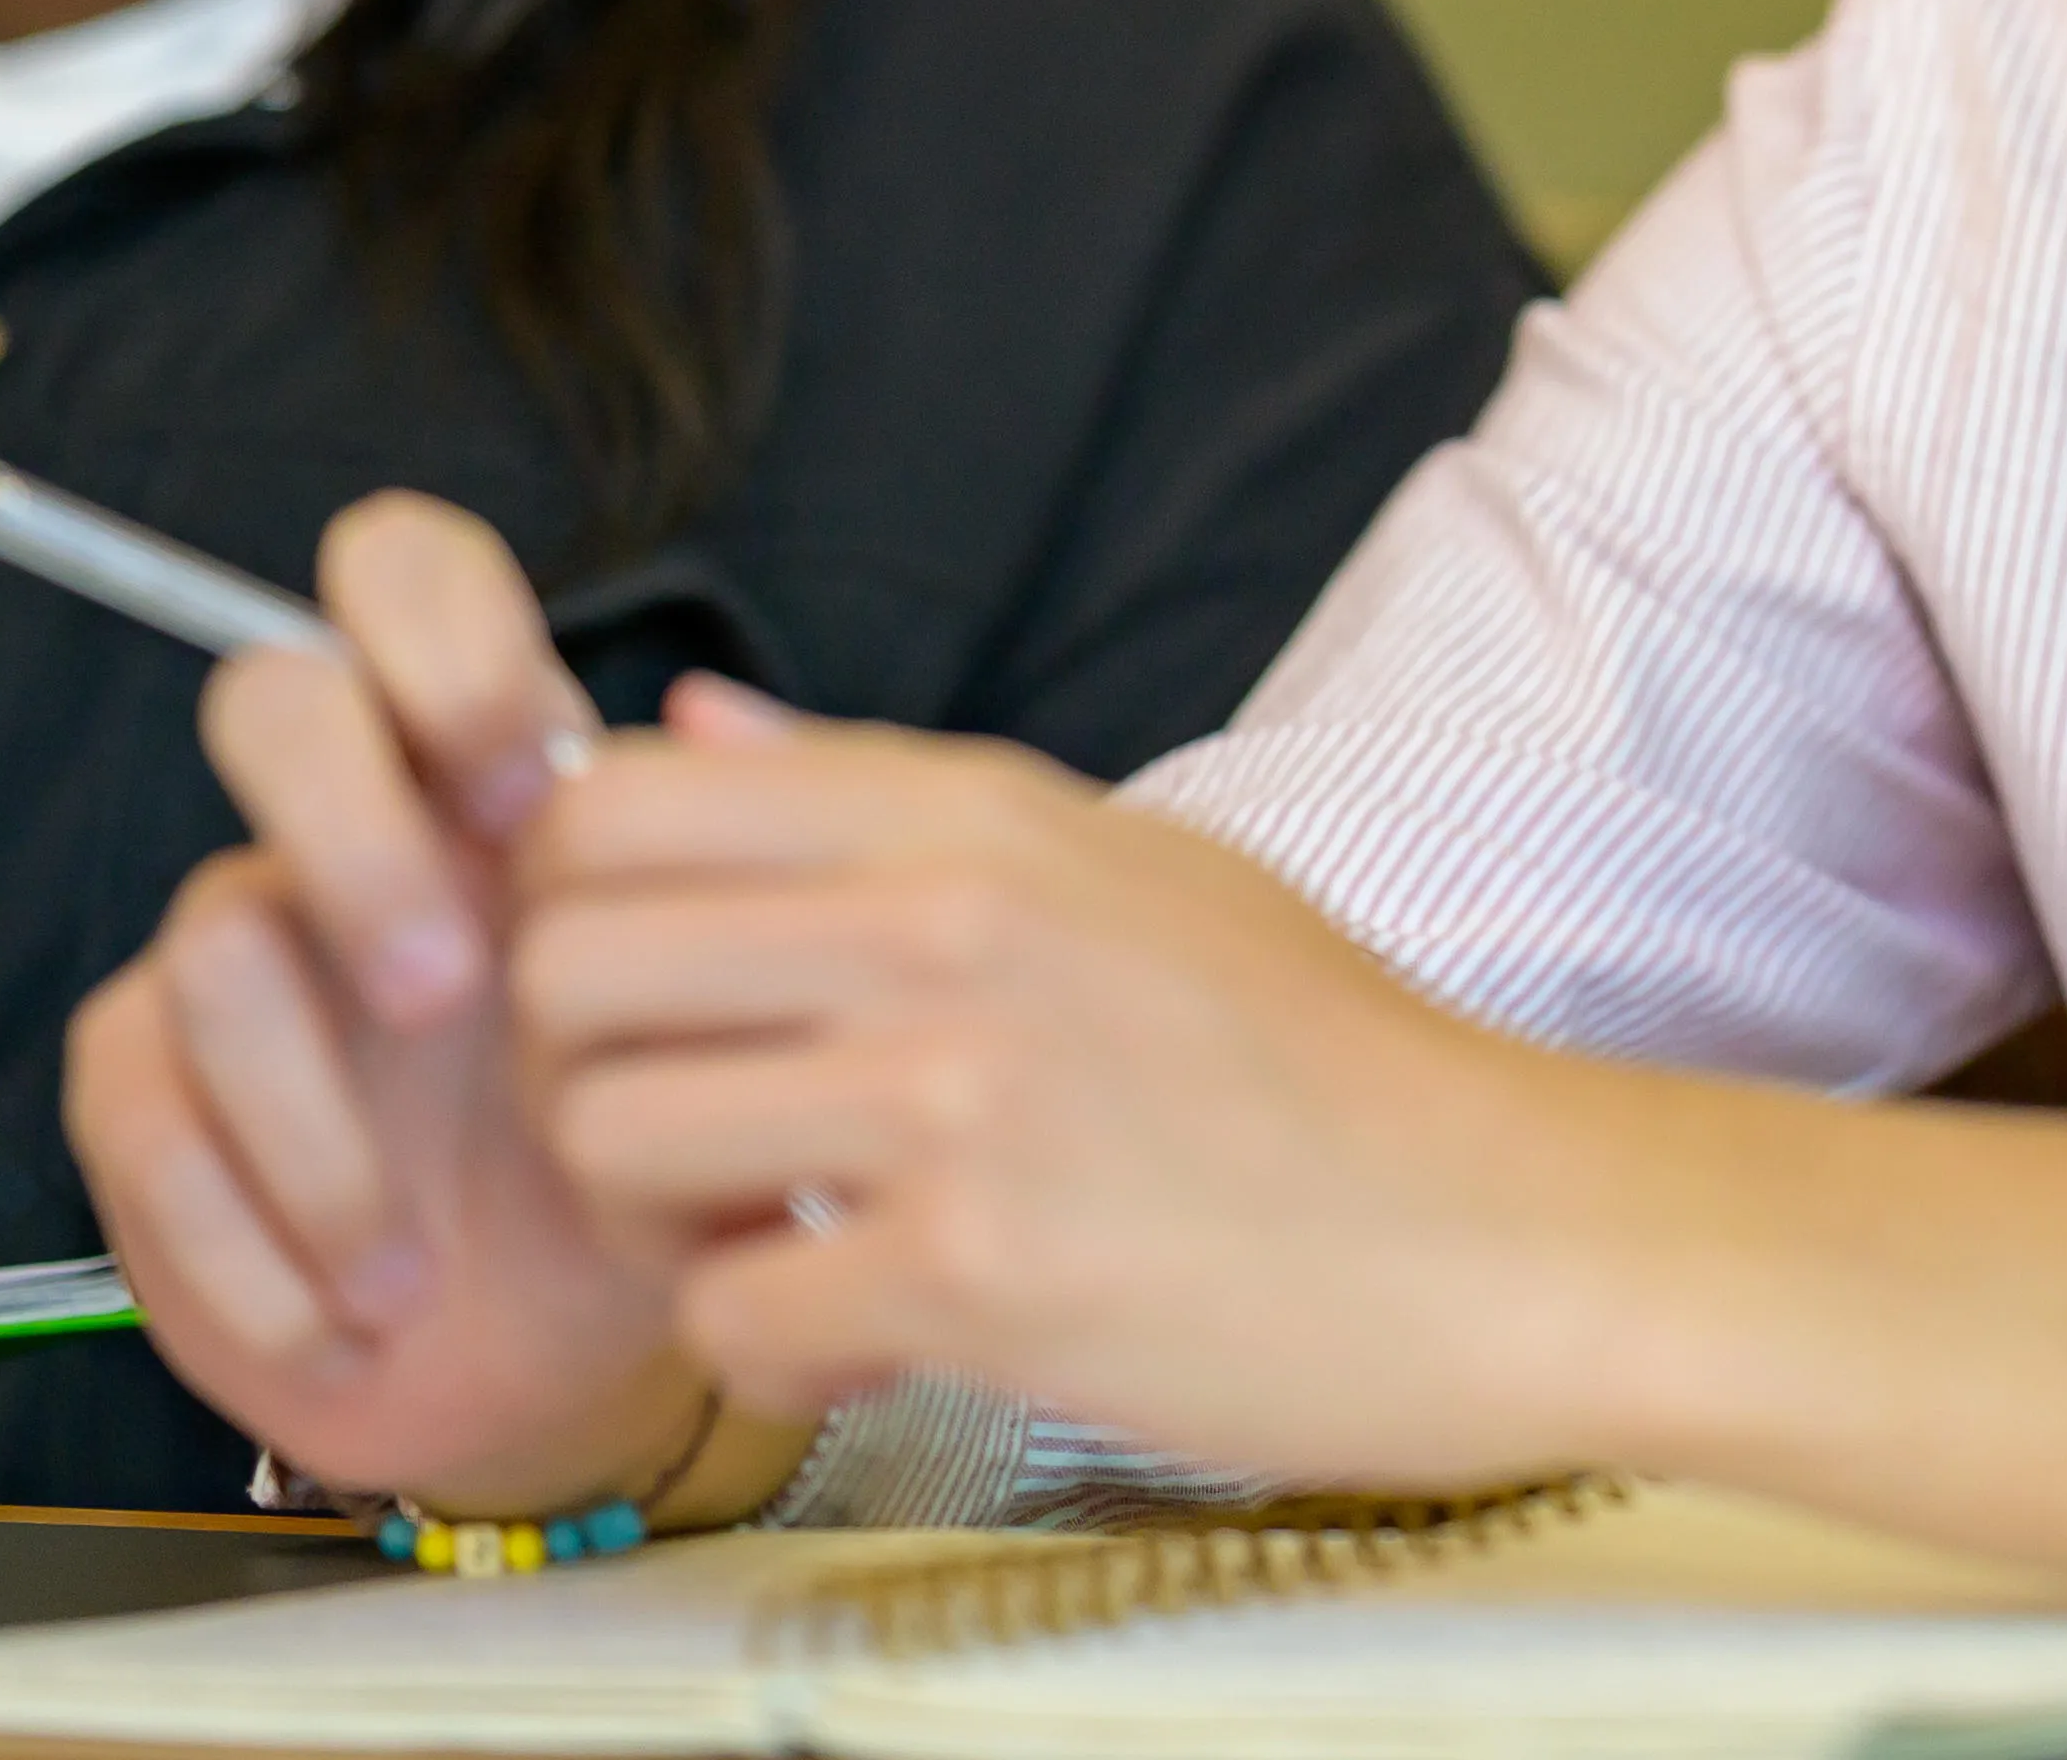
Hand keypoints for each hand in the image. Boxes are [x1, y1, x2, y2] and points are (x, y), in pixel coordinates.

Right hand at [61, 493, 715, 1508]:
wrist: (557, 1357)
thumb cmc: (653, 1159)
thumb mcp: (729, 1044)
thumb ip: (735, 899)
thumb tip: (720, 734)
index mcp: (486, 775)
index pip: (409, 578)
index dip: (447, 644)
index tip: (532, 796)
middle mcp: (345, 832)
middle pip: (274, 702)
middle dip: (354, 837)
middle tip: (445, 992)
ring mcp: (233, 951)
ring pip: (217, 939)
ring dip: (321, 1133)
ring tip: (408, 1270)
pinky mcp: (143, 1087)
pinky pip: (146, 1117)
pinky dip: (252, 1247)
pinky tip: (343, 1322)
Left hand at [503, 688, 2066, 1593]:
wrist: (1503, 1231)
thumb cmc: (1323, 1062)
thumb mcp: (1123, 865)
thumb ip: (883, 796)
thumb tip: (685, 723)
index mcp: (975, 815)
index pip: (619, 802)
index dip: (575, 905)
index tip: (648, 987)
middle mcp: (946, 924)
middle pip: (562, 967)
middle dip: (587, 1070)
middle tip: (692, 1132)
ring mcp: (953, 1096)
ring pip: (607, 1139)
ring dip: (660, 1216)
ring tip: (780, 1228)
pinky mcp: (972, 1271)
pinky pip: (724, 1314)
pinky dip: (769, 1343)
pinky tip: (869, 1324)